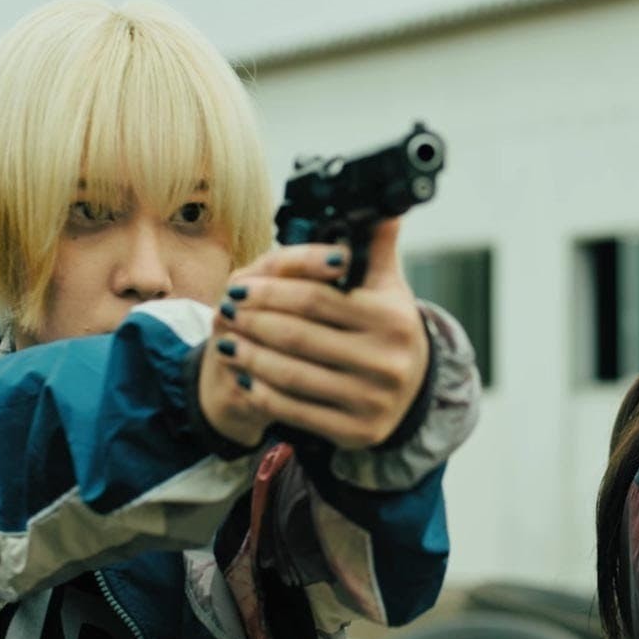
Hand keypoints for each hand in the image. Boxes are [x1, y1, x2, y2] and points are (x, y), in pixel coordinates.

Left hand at [201, 218, 429, 448]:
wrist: (413, 391)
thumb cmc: (387, 328)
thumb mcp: (387, 287)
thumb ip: (377, 247)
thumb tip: (383, 206)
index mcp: (393, 319)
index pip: (316, 298)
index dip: (271, 291)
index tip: (239, 286)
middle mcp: (388, 362)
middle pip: (298, 336)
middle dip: (253, 321)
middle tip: (226, 310)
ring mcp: (372, 401)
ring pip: (292, 374)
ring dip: (250, 356)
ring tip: (226, 341)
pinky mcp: (356, 432)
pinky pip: (295, 410)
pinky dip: (263, 392)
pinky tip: (245, 376)